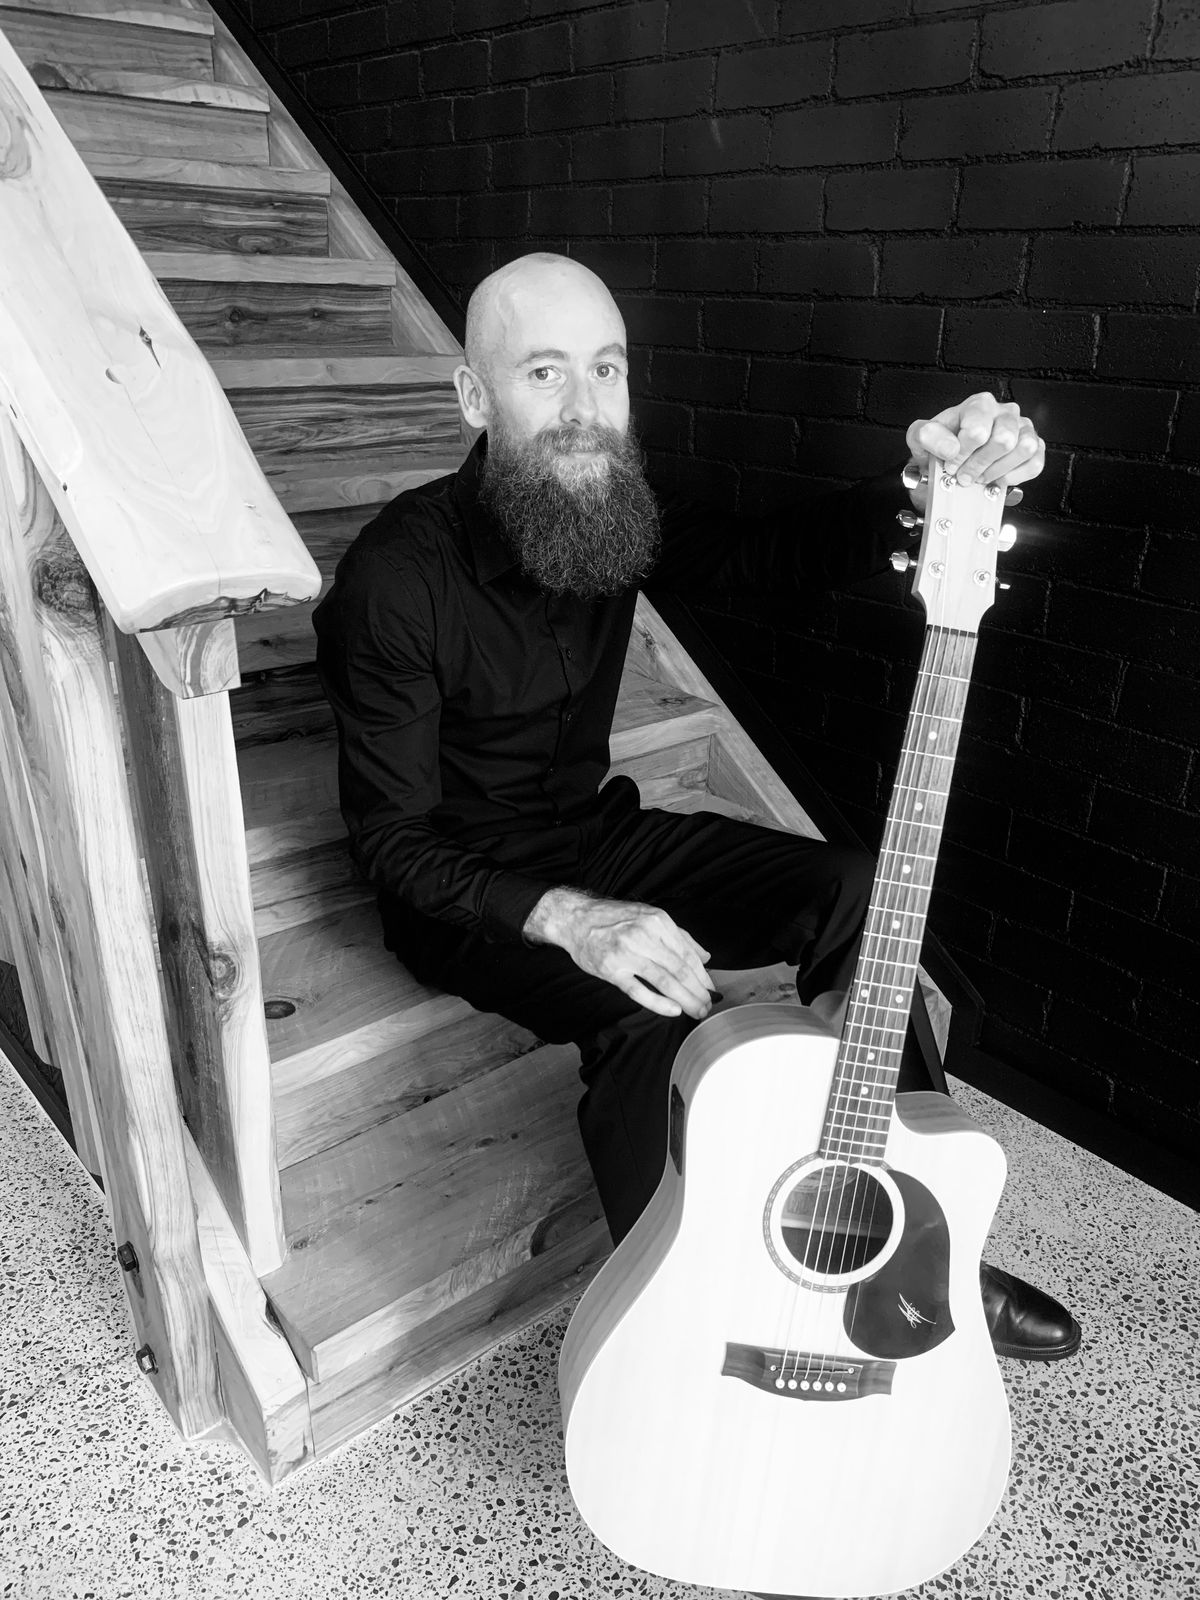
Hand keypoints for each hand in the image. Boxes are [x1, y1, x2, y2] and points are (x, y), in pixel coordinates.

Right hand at [524, 887, 715, 1019]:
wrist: (576, 918)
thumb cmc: (614, 918)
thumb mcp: (650, 917)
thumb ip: (680, 937)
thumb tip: (705, 957)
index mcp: (657, 922)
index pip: (688, 955)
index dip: (703, 976)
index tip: (711, 990)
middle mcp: (644, 936)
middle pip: (680, 970)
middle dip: (698, 992)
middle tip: (707, 1007)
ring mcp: (627, 954)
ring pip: (664, 982)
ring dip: (685, 1000)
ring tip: (696, 1012)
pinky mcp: (611, 970)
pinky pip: (639, 991)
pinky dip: (659, 1003)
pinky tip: (673, 1010)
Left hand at [905, 391, 1043, 504]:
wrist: (951, 455)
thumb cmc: (942, 442)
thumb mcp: (921, 437)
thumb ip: (927, 437)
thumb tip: (950, 448)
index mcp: (979, 405)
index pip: (977, 430)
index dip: (962, 454)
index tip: (951, 464)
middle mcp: (1004, 412)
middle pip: (1004, 440)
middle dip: (980, 465)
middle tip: (965, 474)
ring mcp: (1022, 428)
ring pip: (1024, 449)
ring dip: (998, 470)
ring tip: (981, 475)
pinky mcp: (1034, 446)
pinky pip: (1035, 463)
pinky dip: (1015, 476)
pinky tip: (998, 477)